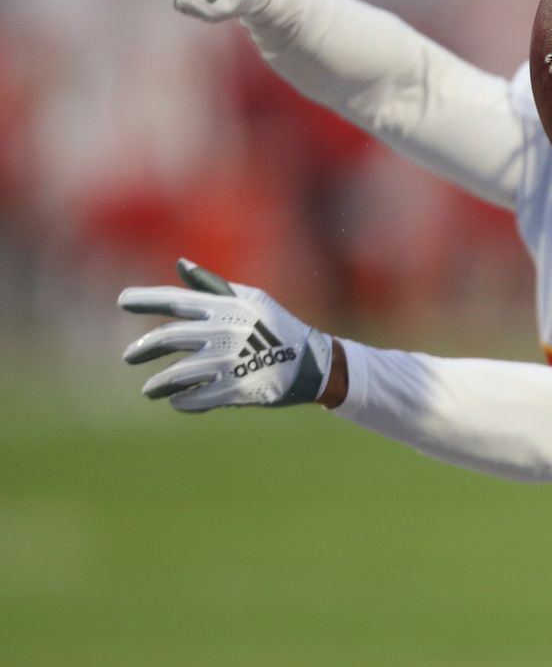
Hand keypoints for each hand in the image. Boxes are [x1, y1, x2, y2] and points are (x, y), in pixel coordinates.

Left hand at [119, 259, 332, 410]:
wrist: (314, 363)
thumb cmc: (277, 327)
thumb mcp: (251, 299)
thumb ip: (212, 286)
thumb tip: (179, 263)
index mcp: (226, 307)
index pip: (176, 300)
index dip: (146, 299)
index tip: (121, 301)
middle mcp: (225, 331)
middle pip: (169, 337)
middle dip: (143, 348)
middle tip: (128, 356)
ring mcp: (231, 361)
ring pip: (178, 374)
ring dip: (158, 384)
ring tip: (149, 390)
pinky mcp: (239, 388)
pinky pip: (199, 398)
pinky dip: (184, 402)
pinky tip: (177, 402)